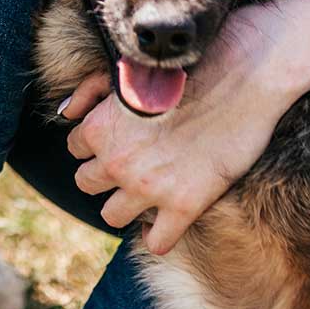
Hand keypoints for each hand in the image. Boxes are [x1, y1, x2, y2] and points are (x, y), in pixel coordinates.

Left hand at [60, 4, 296, 254]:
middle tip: (130, 164)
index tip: (117, 140)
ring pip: (111, 216)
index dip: (96, 144)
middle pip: (86, 184)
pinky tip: (166, 220)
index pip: (76, 149)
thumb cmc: (187, 66)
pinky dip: (158, 235)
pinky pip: (157, 242)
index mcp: (99, 129)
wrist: (243, 75)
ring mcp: (149, 189)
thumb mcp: (127, 70)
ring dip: (125, 205)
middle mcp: (116, 163)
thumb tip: (66, 113)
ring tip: (145, 191)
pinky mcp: (185, 206)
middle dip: (104, 174)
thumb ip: (89, 92)